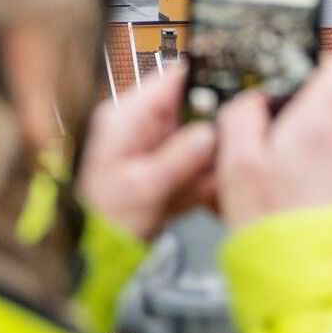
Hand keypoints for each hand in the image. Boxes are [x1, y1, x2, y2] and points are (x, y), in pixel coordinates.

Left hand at [76, 61, 216, 241]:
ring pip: (198, 139)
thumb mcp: (144, 187)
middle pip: (191, 110)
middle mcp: (140, 125)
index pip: (170, 79)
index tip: (236, 91)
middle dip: (212, 133)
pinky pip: (194, 162)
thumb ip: (179, 158)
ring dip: (209, 162)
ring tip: (206, 186)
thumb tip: (210, 131)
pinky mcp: (163, 166)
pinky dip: (202, 179)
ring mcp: (153, 146)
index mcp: (126, 117)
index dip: (204, 80)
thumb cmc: (105, 219)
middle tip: (228, 153)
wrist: (95, 252)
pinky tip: (200, 198)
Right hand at [215, 57, 331, 231]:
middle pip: (320, 105)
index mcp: (319, 123)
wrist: (309, 285)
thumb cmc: (275, 227)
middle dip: (288, 115)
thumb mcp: (237, 163)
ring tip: (260, 176)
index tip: (289, 70)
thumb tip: (247, 99)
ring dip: (290, 150)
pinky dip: (298, 175)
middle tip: (256, 136)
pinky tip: (273, 198)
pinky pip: (320, 169)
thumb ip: (241, 117)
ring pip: (317, 139)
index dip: (312, 61)